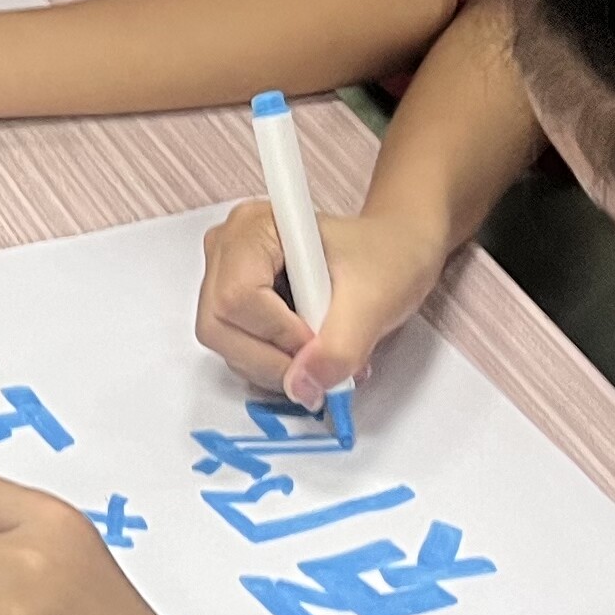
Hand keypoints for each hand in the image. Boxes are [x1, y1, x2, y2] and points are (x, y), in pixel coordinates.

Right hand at [195, 195, 447, 409]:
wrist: (395, 253)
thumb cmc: (387, 257)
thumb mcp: (373, 302)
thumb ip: (338, 347)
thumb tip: (302, 388)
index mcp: (255, 226)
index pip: (238, 296)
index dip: (279, 333)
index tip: (323, 343)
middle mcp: (228, 249)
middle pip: (219, 325)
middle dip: (271, 359)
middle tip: (321, 364)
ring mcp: (225, 278)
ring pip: (225, 345)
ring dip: (275, 367)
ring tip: (323, 356)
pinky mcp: (234, 306)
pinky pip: (236, 351)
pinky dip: (272, 366)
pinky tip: (307, 353)